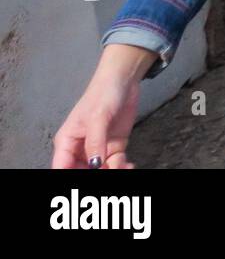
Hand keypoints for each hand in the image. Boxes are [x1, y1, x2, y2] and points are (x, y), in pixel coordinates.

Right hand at [51, 46, 153, 168]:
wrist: (124, 80)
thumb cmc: (103, 94)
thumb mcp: (98, 117)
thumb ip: (95, 142)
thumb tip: (94, 165)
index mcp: (67, 142)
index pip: (62, 168)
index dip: (70, 176)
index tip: (86, 178)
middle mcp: (80, 149)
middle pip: (82, 172)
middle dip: (96, 176)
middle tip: (111, 172)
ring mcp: (98, 148)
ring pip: (101, 170)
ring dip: (112, 172)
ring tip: (125, 168)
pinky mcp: (114, 146)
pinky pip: (115, 164)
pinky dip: (122, 167)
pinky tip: (130, 165)